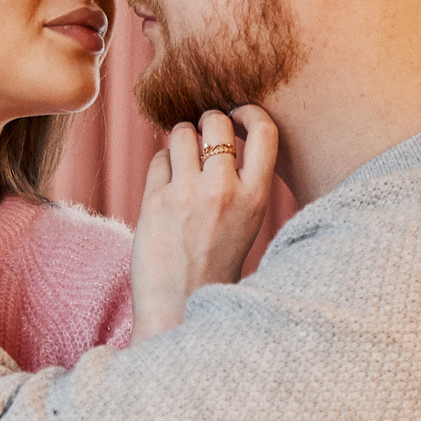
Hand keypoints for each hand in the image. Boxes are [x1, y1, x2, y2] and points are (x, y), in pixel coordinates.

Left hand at [130, 106, 279, 339]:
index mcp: (256, 197)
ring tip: (182, 161)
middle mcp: (224, 190)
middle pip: (216, 121)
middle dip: (207, 123)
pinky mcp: (155, 201)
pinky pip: (158, 158)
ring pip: (181, 133)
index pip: (265, 130)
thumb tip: (225, 132)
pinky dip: (162, 165)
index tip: (238, 116)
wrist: (181, 308)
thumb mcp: (247, 223)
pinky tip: (167, 186)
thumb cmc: (215, 266)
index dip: (250, 112)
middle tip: (203, 139)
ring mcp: (187, 194)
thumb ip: (242, 182)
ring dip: (180, 140)